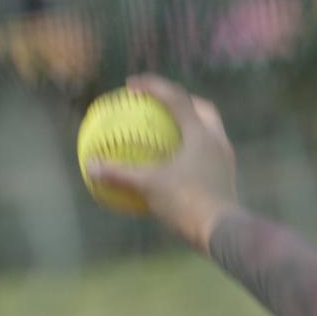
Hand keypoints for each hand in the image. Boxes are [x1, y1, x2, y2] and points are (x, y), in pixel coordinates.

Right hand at [86, 73, 239, 252]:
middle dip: (181, 100)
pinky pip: (208, 151)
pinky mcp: (225, 174)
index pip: (176, 98)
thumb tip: (91, 166)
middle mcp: (217, 139)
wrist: (222, 230)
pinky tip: (176, 161)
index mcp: (200, 133)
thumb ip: (120, 173)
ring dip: (190, 123)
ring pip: (209, 129)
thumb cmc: (186, 202)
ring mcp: (224, 157)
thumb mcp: (149, 186)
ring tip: (168, 129)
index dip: (153, 86)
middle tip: (159, 103)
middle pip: (201, 108)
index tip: (131, 85)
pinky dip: (192, 147)